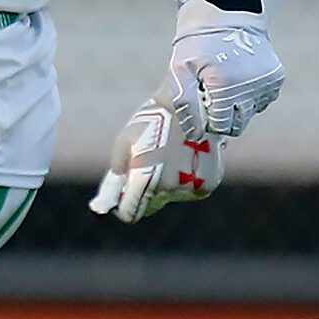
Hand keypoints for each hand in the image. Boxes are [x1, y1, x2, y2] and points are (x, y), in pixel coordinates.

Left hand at [90, 87, 225, 223]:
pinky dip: (186, 179)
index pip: (130, 213)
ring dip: (167, 184)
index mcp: (145, 180)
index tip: (121, 197)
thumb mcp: (126, 141)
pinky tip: (185, 157)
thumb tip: (110, 197)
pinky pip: (190, 190)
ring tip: (169, 155)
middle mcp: (168, 189)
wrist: (193, 105)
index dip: (123, 207)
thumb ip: (117, 171)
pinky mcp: (208, 184)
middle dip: (144, 193)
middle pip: (151, 205)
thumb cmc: (153, 120)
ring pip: (171, 196)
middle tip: (145, 169)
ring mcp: (191, 188)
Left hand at [163, 0, 284, 138]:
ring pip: (251, 113)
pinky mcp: (276, 77)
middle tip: (211, 99)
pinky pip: (263, 100)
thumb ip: (185, 103)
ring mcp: (266, 82)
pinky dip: (251, 97)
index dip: (209, 121)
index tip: (202, 107)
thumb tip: (195, 134)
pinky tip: (238, 81)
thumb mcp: (181, 69)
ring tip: (224, 87)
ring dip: (237, 108)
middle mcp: (250, 86)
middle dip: (224, 118)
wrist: (227, 14)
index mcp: (225, 86)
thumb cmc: (197, 43)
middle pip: (238, 124)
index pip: (220, 126)